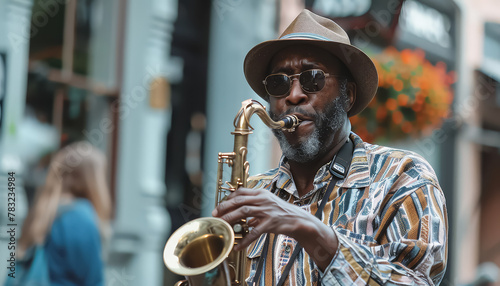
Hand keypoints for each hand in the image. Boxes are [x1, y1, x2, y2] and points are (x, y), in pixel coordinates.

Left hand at [212, 187, 338, 269]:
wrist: (299, 220)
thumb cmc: (282, 212)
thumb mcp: (268, 204)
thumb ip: (255, 205)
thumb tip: (241, 212)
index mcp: (261, 193)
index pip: (241, 192)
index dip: (228, 198)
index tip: (220, 206)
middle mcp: (263, 199)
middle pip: (239, 200)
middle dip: (225, 207)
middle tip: (216, 214)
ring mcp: (267, 210)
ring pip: (244, 212)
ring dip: (231, 219)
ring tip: (222, 226)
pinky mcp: (271, 223)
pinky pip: (254, 232)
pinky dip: (245, 240)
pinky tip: (238, 246)